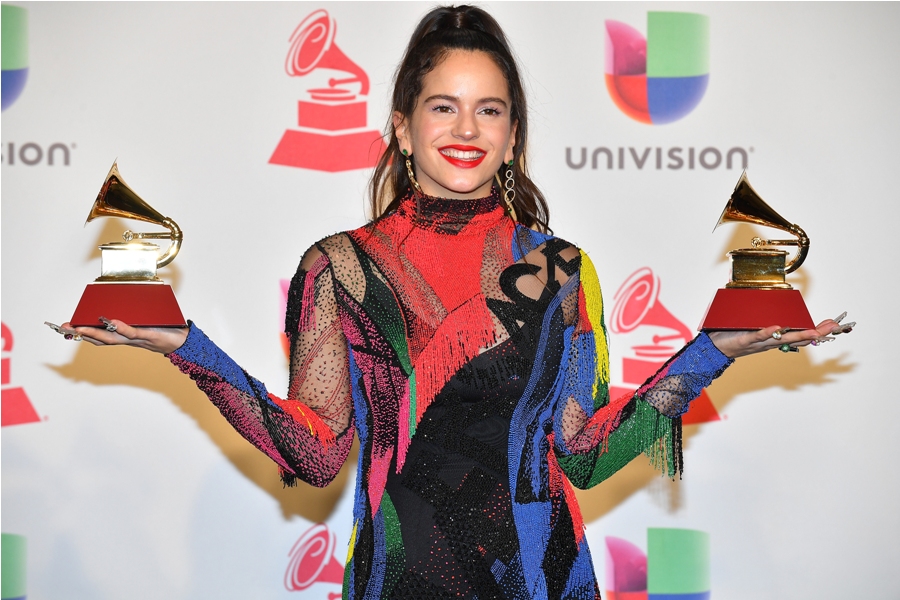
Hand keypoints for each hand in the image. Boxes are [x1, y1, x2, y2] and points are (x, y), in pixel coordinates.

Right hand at [47, 317, 188, 354]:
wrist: (180, 341)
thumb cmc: (161, 329)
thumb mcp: (141, 320)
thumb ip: (128, 314)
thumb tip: (114, 300)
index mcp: (122, 334)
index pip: (98, 334)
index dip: (81, 331)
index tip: (65, 326)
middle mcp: (126, 338)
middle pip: (100, 337)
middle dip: (81, 333)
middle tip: (65, 328)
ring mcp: (136, 338)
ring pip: (112, 337)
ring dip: (95, 333)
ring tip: (80, 328)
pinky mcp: (148, 336)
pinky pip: (133, 332)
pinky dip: (122, 327)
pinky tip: (113, 321)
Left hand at [707, 312, 854, 358]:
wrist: (715, 348)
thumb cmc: (734, 335)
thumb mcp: (755, 327)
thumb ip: (768, 321)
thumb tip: (780, 309)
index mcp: (774, 338)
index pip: (800, 334)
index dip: (817, 330)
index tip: (834, 324)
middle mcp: (770, 342)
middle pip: (797, 338)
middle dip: (816, 333)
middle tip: (834, 328)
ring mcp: (758, 342)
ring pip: (782, 338)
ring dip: (798, 335)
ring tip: (814, 332)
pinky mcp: (744, 340)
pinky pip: (757, 336)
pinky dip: (767, 332)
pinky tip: (777, 327)